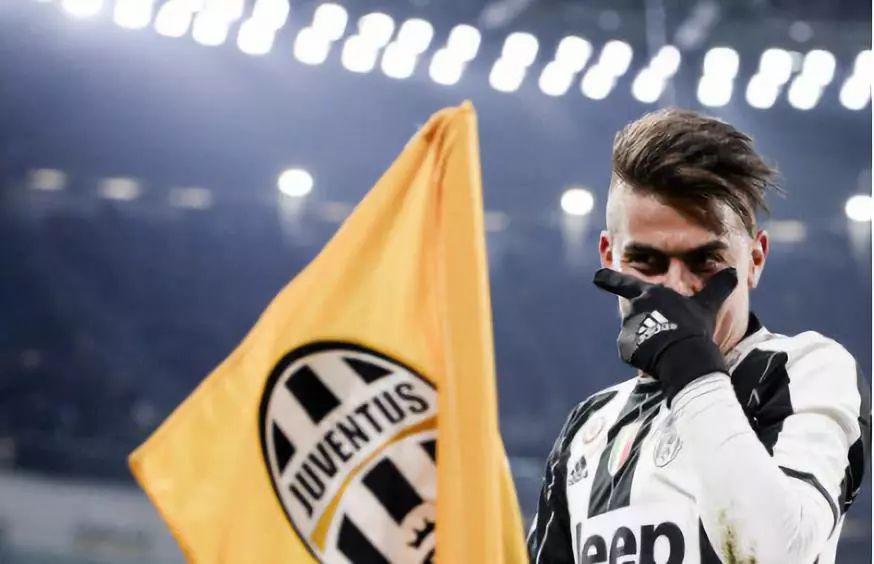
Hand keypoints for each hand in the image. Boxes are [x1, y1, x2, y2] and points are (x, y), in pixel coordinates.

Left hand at [592, 267, 737, 404]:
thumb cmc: (696, 327)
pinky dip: (643, 355)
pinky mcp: (625, 346)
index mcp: (650, 294)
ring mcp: (628, 327)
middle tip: (669, 334)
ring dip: (648, 340)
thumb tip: (734, 271)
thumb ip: (718, 287)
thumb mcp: (708, 305)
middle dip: (649, 324)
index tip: (596, 276)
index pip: (624, 283)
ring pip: (636, 333)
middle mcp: (634, 308)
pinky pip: (633, 351)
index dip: (609, 279)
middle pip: (637, 315)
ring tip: (667, 347)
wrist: (684, 356)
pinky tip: (658, 358)